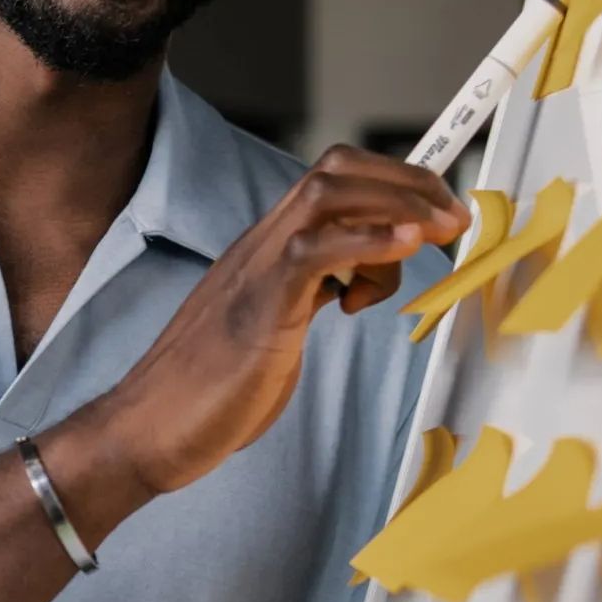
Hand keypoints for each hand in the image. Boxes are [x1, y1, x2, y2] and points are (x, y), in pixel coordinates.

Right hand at [94, 147, 466, 496]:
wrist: (148, 430)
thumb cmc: (207, 393)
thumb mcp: (276, 329)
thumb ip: (310, 296)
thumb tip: (352, 285)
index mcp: (268, 252)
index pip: (333, 183)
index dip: (394, 182)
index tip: (439, 210)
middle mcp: (262, 248)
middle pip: (337, 171)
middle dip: (408, 182)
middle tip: (454, 218)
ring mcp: (258, 271)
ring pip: (327, 194)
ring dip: (396, 202)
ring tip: (437, 233)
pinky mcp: (260, 307)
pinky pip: (314, 252)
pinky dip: (366, 241)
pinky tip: (404, 247)